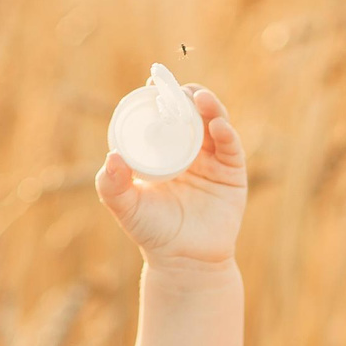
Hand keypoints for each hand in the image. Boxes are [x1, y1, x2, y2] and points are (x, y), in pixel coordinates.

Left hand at [96, 83, 245, 267]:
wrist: (185, 261)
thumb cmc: (153, 232)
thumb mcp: (126, 207)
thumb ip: (112, 185)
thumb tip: (112, 158)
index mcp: (165, 153)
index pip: (164, 118)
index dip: (160, 99)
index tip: (151, 84)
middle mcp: (190, 152)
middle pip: (191, 114)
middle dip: (185, 96)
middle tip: (176, 87)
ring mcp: (213, 161)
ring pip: (214, 124)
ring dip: (209, 106)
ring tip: (198, 97)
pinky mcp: (233, 174)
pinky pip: (231, 147)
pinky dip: (226, 132)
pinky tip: (218, 125)